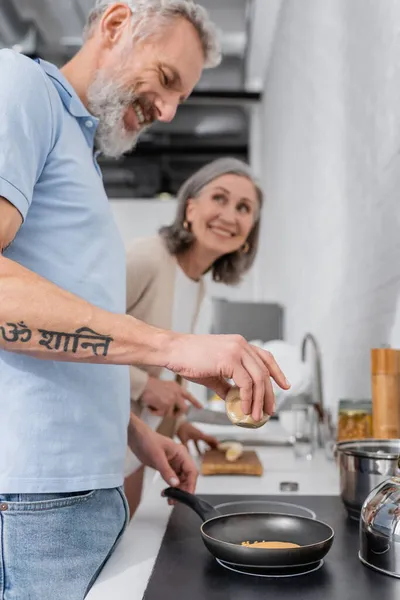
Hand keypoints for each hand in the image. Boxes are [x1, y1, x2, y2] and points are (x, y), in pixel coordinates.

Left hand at [128, 414, 197, 494]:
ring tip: (170, 499)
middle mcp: (179, 458)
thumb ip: (166, 471)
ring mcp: (173, 463)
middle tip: (176, 500)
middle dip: (184, 490)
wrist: (136, 437)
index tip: (187, 495)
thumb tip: (176, 484)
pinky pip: (172, 479)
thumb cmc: (147, 440)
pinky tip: (166, 493)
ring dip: (177, 490)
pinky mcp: (166, 466)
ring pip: (180, 480)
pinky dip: (171, 487)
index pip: (192, 471)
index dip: (191, 484)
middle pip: (188, 477)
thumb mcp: (157, 457)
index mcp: (181, 453)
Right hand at [140, 376, 201, 416]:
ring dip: (163, 413)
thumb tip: (172, 406)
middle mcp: (177, 392)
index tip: (200, 407)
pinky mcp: (167, 405)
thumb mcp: (164, 387)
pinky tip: (151, 406)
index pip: (189, 395)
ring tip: (154, 406)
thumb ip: (171, 394)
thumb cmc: (149, 385)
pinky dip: (155, 413)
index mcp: (177, 387)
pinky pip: (162, 414)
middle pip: (184, 408)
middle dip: (177, 413)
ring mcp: (173, 399)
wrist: (142, 385)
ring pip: (172, 414)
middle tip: (168, 413)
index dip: (195, 402)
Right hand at [163, 334, 289, 421]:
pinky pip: (246, 383)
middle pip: (264, 371)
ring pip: (258, 379)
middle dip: (269, 394)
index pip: (266, 357)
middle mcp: (241, 345)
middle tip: (270, 410)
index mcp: (239, 344)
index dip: (277, 372)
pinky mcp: (230, 359)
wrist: (173, 351)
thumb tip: (235, 400)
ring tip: (257, 416)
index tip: (285, 385)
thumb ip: (226, 385)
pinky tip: (244, 409)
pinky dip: (247, 399)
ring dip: (259, 400)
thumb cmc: (188, 359)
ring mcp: (237, 350)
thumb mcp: (213, 373)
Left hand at [177, 422, 217, 454]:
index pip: (210, 438)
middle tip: (217, 451)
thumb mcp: (183, 438)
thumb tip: (188, 455)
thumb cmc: (181, 428)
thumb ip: (186, 447)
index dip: (216, 443)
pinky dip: (200, 447)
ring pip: (204, 442)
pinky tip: (199, 453)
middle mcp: (199, 434)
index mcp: (199, 434)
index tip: (220, 447)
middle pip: (209, 440)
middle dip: (213, 446)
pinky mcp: (193, 435)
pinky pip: (198, 442)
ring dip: (207, 447)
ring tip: (209, 454)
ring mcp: (196, 434)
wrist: (178, 422)